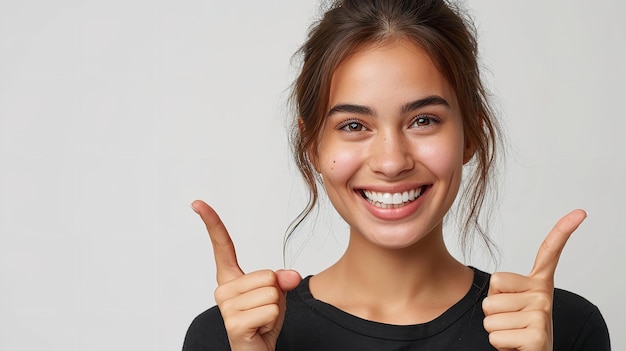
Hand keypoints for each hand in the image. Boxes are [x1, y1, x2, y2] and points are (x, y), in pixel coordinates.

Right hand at [192, 200, 301, 350]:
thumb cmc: (263, 320)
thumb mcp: (276, 294)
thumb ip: (281, 279)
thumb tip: (291, 277)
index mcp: (229, 278)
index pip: (222, 245)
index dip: (211, 222)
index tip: (198, 203)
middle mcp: (222, 290)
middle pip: (267, 275)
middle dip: (275, 293)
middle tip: (264, 310)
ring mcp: (225, 307)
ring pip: (271, 293)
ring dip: (275, 308)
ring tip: (262, 319)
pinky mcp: (234, 323)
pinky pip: (271, 309)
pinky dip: (273, 321)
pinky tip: (260, 329)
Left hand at [482, 209, 586, 350]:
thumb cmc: (518, 330)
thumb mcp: (510, 304)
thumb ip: (501, 289)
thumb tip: (493, 288)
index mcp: (539, 284)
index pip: (548, 252)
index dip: (562, 231)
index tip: (580, 213)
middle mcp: (544, 295)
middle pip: (490, 295)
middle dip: (492, 312)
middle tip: (511, 322)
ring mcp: (542, 314)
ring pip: (489, 315)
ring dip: (495, 328)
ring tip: (513, 332)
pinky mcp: (537, 336)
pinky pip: (495, 335)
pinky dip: (499, 344)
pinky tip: (516, 345)